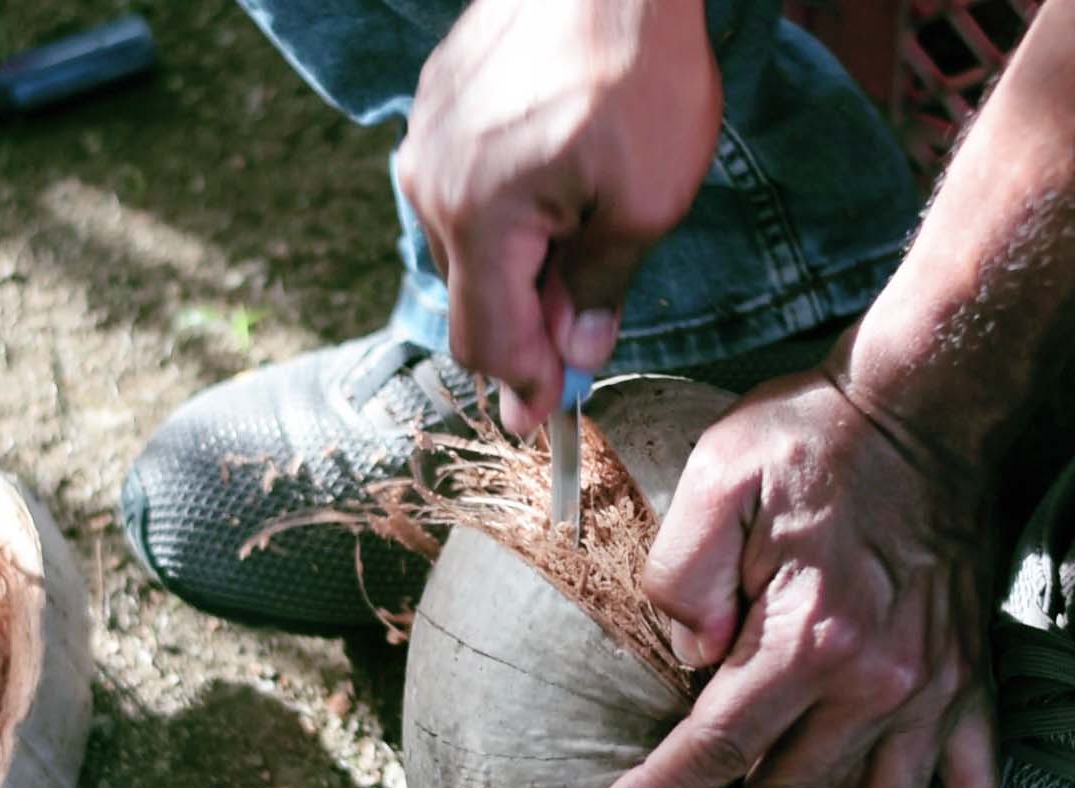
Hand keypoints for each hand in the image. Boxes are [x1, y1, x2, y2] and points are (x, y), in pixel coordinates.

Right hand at [397, 0, 720, 434]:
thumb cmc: (638, 77)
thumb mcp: (646, 204)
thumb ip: (601, 290)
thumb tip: (576, 357)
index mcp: (481, 222)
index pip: (488, 340)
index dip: (522, 388)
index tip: (544, 422)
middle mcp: (433, 186)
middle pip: (472, 297)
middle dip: (525, 329)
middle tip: (580, 343)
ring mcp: (429, 140)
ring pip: (467, 242)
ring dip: (517, 266)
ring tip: (583, 242)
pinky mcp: (440, 102)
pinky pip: (464, 185)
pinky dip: (506, 211)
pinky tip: (559, 184)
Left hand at [590, 335, 1000, 787]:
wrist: (926, 407)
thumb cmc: (813, 437)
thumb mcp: (721, 476)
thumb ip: (684, 574)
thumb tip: (685, 660)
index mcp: (808, 635)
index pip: (718, 746)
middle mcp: (879, 681)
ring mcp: (936, 688)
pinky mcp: (974, 679)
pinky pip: (969, 783)